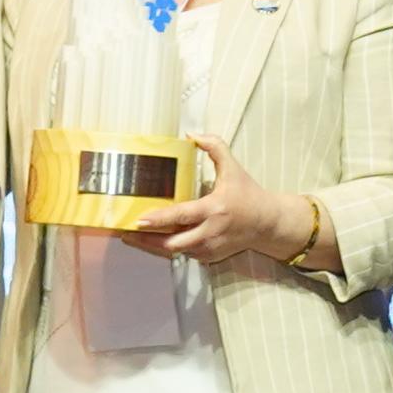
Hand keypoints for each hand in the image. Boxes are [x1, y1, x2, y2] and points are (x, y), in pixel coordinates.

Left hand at [125, 144, 312, 268]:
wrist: (268, 224)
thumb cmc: (249, 194)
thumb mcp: (234, 168)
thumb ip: (215, 148)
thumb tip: (192, 134)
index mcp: (214, 209)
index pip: (182, 216)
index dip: (159, 219)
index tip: (139, 219)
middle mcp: (210, 232)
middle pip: (172, 242)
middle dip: (146, 240)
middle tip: (124, 231)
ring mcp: (209, 248)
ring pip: (175, 251)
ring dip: (152, 246)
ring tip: (131, 237)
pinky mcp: (209, 257)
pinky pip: (183, 254)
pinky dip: (166, 248)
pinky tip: (151, 240)